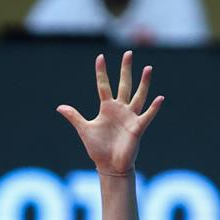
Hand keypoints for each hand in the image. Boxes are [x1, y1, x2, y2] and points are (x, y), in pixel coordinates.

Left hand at [57, 52, 162, 175]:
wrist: (109, 165)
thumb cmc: (98, 148)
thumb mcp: (84, 130)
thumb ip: (74, 116)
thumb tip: (59, 107)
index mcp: (107, 108)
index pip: (103, 86)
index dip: (101, 72)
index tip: (100, 57)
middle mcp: (120, 109)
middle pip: (124, 85)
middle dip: (125, 70)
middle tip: (128, 53)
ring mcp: (130, 117)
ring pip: (139, 96)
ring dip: (143, 83)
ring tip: (147, 68)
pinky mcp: (137, 128)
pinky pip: (147, 115)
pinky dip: (153, 108)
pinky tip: (159, 98)